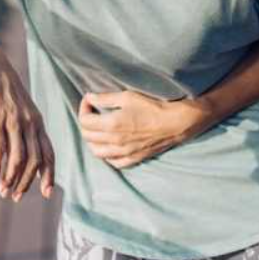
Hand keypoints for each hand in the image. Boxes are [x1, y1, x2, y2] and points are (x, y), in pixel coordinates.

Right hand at [0, 57, 54, 201]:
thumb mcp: (20, 107)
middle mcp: (29, 123)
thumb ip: (23, 125)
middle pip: (34, 161)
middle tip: (16, 197)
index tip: (47, 193)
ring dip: (10, 179)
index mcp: (37, 121)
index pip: (48, 153)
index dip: (49, 174)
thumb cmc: (3, 87)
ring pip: (17, 158)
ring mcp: (13, 121)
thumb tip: (20, 146)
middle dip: (27, 183)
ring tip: (2, 191)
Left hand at [78, 90, 208, 168]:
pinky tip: (109, 145)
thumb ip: (104, 98)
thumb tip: (88, 97)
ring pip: (96, 152)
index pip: (84, 121)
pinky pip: (113, 162)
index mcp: (111, 125)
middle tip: (92, 112)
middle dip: (85, 123)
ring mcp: (124, 153)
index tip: (89, 101)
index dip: (83, 108)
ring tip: (97, 129)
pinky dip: (106, 155)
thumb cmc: (152, 106)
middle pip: (87, 136)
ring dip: (92, 140)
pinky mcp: (133, 158)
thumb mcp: (127, 97)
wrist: (175, 123)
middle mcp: (114, 142)